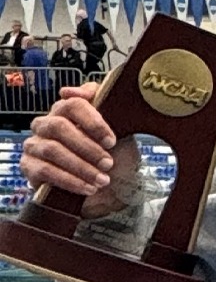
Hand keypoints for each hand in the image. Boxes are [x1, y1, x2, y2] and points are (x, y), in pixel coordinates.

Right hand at [22, 82, 136, 216]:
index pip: (73, 104)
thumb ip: (107, 105)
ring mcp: (35, 145)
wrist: (108, 189)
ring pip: (52, 150)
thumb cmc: (112, 157)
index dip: (93, 121)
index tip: (111, 141)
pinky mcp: (29, 166)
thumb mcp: (121, 132)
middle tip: (108, 163)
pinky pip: (45, 171)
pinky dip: (70, 180)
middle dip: (88, 147)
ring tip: (102, 179)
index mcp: (67, 111)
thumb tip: (79, 91)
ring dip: (81, 167)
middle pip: (59, 126)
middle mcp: (46, 124)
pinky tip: (88, 187)